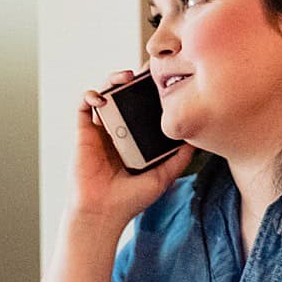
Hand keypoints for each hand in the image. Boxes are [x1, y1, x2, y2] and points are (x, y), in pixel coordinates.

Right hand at [68, 69, 193, 232]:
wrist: (103, 212)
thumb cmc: (130, 199)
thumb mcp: (163, 176)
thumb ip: (179, 157)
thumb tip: (197, 138)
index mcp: (136, 137)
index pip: (144, 107)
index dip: (151, 91)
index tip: (163, 77)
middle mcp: (119, 130)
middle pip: (125, 95)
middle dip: (134, 79)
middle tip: (146, 70)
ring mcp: (101, 129)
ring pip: (105, 94)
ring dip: (112, 80)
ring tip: (124, 78)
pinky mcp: (83, 132)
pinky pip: (83, 106)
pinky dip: (90, 96)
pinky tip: (100, 97)